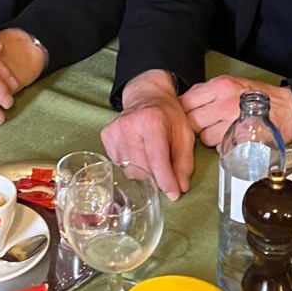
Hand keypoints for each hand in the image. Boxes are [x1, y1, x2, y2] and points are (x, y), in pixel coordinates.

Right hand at [100, 70, 196, 199]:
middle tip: (165, 170)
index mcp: (152, 121)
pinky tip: (138, 152)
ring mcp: (115, 130)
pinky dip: (131, 165)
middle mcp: (129, 125)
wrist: (147, 96)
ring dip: (144, 172)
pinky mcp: (106, 136)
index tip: (173, 194)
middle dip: (157, 177)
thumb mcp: (184, 134)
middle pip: (143, 169)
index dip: (166, 181)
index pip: (157, 160)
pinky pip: (119, 164)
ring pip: (130, 171)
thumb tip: (180, 187)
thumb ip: (184, 162)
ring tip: (151, 157)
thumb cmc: (168, 115)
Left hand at [180, 75, 291, 148]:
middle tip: (206, 124)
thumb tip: (187, 99)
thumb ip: (209, 90)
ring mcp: (232, 123)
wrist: (288, 110)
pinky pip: (219, 147)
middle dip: (196, 126)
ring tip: (222, 131)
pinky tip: (232, 138)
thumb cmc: (261, 97)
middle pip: (192, 121)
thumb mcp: (233, 82)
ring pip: (205, 138)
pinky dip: (223, 146)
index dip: (184, 110)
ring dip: (210, 138)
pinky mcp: (240, 140)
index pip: (187, 101)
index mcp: (221, 86)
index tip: (186, 114)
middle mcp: (224, 104)